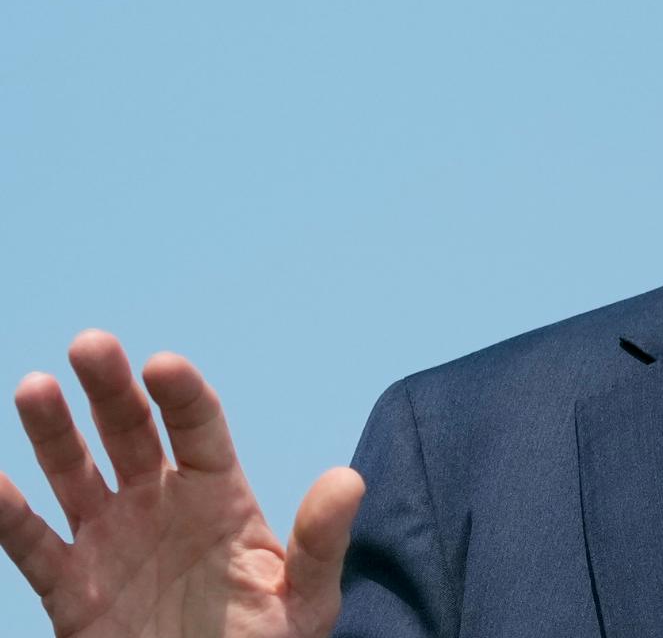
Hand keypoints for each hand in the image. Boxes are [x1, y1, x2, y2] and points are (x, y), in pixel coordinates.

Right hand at [0, 331, 362, 637]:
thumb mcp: (305, 598)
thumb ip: (320, 542)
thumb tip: (348, 480)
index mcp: (218, 498)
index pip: (198, 429)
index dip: (181, 395)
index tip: (163, 366)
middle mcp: (160, 505)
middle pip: (130, 433)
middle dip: (111, 389)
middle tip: (91, 345)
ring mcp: (112, 540)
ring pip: (75, 473)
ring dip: (54, 432)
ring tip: (36, 388)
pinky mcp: (71, 587)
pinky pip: (31, 543)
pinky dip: (6, 513)